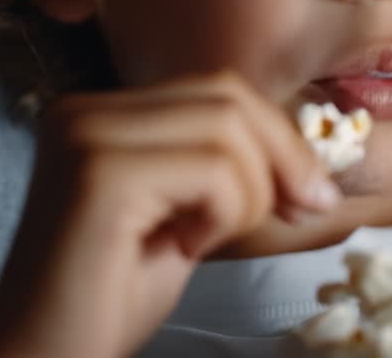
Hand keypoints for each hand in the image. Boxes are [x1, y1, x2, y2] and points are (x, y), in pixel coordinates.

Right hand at [0, 70, 341, 357]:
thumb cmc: (110, 301)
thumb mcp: (183, 213)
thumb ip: (223, 165)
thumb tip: (308, 157)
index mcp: (98, 112)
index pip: (217, 89)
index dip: (279, 137)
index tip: (310, 195)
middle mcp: (81, 110)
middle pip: (227, 96)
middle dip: (284, 157)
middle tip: (301, 213)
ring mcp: (84, 137)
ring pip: (228, 131)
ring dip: (248, 196)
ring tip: (203, 240)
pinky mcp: (99, 176)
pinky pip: (214, 173)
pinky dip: (223, 217)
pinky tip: (182, 249)